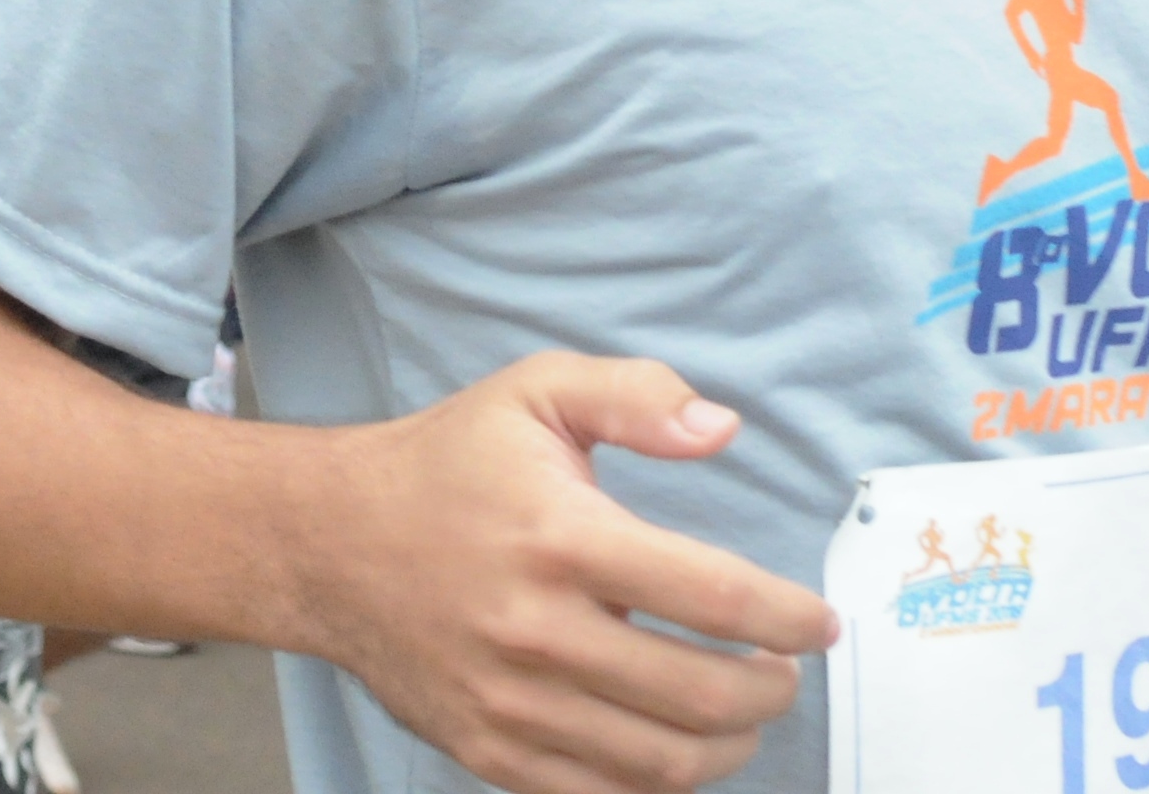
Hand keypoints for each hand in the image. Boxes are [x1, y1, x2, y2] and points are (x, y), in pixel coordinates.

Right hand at [299, 356, 832, 793]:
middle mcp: (537, 630)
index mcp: (562, 538)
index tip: (819, 624)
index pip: (715, 596)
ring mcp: (510, 702)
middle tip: (786, 673)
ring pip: (660, 762)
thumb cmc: (445, 466)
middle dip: (771, 692)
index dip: (790, 618)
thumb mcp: (535, 393)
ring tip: (742, 715)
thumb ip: (636, 395)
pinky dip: (657, 783)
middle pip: (701, 695)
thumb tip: (721, 428)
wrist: (329, 544)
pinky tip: (675, 745)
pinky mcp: (488, 750)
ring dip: (729, 748)